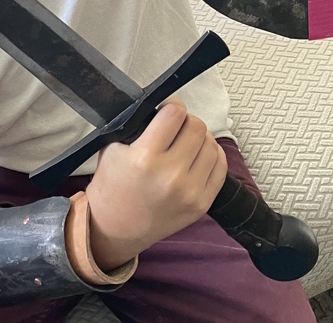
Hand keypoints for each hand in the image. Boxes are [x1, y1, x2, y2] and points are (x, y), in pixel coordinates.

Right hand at [84, 98, 227, 270]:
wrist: (114, 228)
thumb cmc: (112, 184)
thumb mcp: (113, 147)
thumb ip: (138, 124)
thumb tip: (164, 105)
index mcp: (145, 158)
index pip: (175, 113)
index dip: (171, 106)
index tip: (165, 111)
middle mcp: (170, 175)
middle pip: (197, 126)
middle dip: (186, 121)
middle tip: (175, 128)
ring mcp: (189, 192)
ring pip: (212, 144)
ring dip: (199, 138)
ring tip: (185, 143)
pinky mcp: (201, 205)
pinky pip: (220, 167)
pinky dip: (211, 155)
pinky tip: (197, 156)